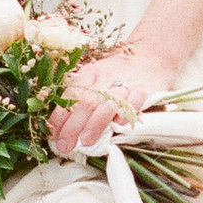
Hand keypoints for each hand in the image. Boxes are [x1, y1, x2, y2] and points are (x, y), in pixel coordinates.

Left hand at [49, 50, 175, 159]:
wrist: (149, 57)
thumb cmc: (115, 75)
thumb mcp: (94, 79)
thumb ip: (79, 99)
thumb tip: (59, 129)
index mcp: (88, 74)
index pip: (69, 96)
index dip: (59, 118)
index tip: (53, 137)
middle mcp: (105, 77)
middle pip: (85, 103)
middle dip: (73, 127)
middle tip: (65, 146)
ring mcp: (126, 84)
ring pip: (107, 104)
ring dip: (95, 124)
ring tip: (86, 141)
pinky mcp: (144, 91)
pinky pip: (134, 103)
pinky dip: (125, 115)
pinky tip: (118, 126)